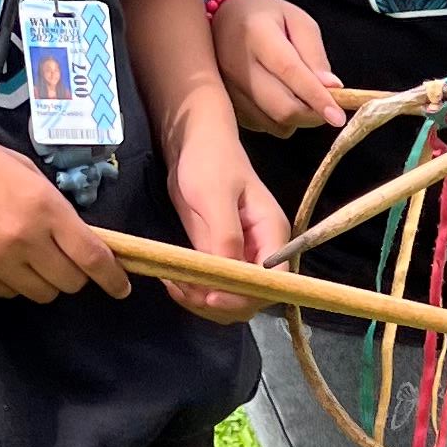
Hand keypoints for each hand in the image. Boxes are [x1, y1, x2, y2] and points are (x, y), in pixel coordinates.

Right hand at [0, 137, 128, 303]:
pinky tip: (2, 263)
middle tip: (66, 264)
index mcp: (46, 209)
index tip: (121, 287)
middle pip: (69, 282)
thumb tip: (77, 236)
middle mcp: (26, 240)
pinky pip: (8, 294)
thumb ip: (55, 208)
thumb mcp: (28, 173)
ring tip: (30, 262)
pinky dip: (14, 284)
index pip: (91, 255)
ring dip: (44, 283)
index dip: (111, 277)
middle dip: (74, 277)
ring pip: (40, 294)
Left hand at [160, 117, 291, 318]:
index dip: (245, 296)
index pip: (273, 283)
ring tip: (173, 281)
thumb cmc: (209, 160)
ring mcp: (242, 256)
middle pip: (253, 297)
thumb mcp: (214, 195)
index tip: (211, 296)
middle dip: (219, 302)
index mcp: (273, 234)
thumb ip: (225, 236)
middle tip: (183, 287)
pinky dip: (193, 291)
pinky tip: (172, 278)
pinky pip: (214, 287)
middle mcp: (262, 251)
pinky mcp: (221, 257)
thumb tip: (228, 276)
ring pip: (231, 299)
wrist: (193, 144)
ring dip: (202, 300)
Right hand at [213, 0, 347, 134]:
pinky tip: (279, 99)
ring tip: (302, 97)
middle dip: (312, 115)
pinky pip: (260, 126)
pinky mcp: (224, 104)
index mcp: (256, 33)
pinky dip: (278, 121)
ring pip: (272, 123)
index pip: (289, 71)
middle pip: (281, 107)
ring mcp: (225, 88)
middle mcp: (235, 64)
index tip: (338, 117)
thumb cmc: (265, 17)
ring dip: (297, 119)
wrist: (223, 20)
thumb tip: (332, 87)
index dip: (316, 97)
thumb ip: (315, 53)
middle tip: (327, 107)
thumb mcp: (297, 20)